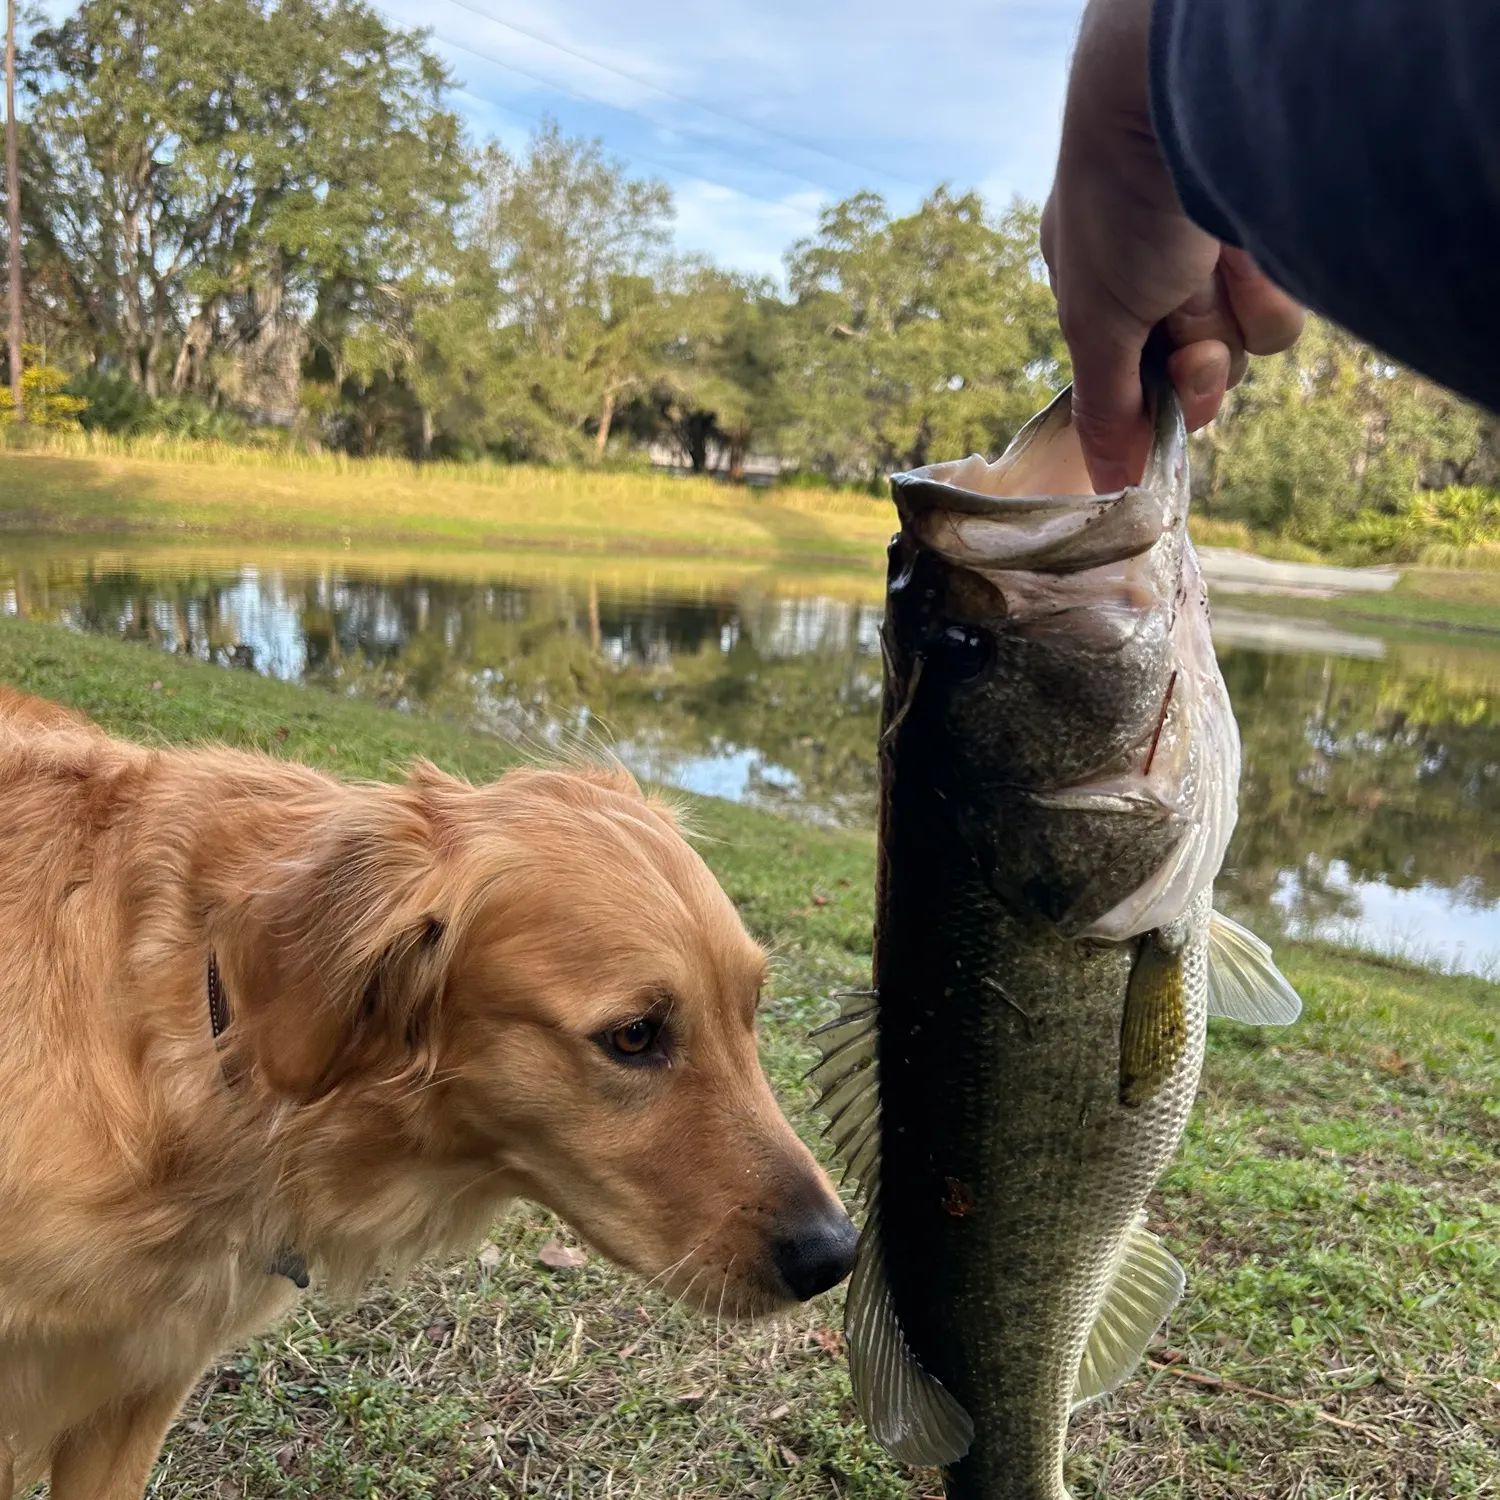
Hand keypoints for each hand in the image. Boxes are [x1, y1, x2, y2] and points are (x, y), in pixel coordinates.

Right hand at [1041, 0, 1304, 491]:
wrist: (1175, 98)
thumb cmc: (1114, 206)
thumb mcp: (1095, 322)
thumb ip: (1104, 409)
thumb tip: (1104, 488)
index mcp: (1099, 287)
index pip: (1133, 373)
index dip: (1154, 397)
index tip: (1168, 401)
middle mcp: (1160, 272)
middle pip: (1197, 366)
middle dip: (1199, 364)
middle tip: (1195, 343)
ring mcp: (1219, 252)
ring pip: (1248, 340)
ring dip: (1234, 321)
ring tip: (1214, 268)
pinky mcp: (1274, 232)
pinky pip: (1287, 299)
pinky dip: (1270, 284)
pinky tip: (1248, 241)